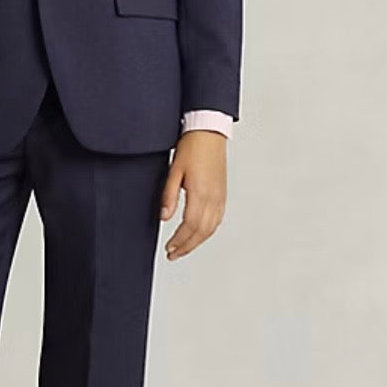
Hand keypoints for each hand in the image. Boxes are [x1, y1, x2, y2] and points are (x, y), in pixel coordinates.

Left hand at [160, 129, 226, 260]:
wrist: (209, 132)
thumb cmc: (192, 147)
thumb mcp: (175, 170)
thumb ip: (169, 195)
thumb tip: (164, 217)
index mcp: (200, 193)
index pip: (190, 226)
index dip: (179, 240)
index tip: (169, 248)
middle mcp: (213, 198)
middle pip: (201, 232)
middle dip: (187, 246)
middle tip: (173, 254)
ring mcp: (220, 196)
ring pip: (211, 228)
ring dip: (197, 241)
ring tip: (184, 247)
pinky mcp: (222, 193)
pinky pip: (217, 219)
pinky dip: (208, 231)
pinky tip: (200, 233)